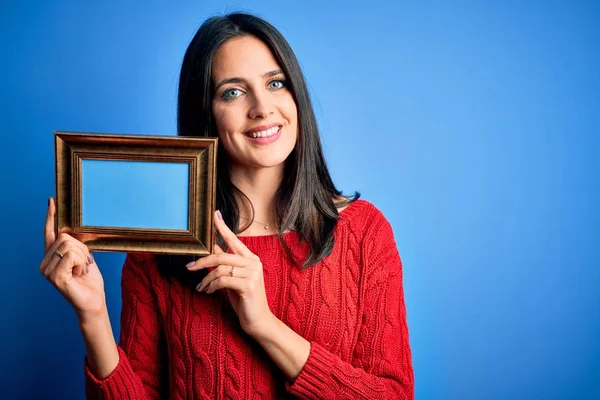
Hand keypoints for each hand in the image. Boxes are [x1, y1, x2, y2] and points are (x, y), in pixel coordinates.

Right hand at [40, 198, 106, 320]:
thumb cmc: (90, 281)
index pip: (50, 232)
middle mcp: (45, 262)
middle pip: (65, 237)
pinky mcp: (54, 276)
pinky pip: (72, 256)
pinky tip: (79, 274)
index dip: (51, 216)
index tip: (52, 200)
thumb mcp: (84, 257)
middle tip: (84, 265)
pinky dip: (81, 263)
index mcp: (52, 256)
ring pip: (70, 246)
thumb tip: (74, 230)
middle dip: (82, 249)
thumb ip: (76, 245)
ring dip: (83, 258)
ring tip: (81, 271)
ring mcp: (47, 270)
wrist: (93, 301)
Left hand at [187, 210, 273, 336]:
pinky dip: (212, 286)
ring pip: (220, 269)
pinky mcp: (248, 285)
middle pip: (222, 255)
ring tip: (201, 287)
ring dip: (206, 279)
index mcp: (251, 258)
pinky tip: (209, 292)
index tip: (214, 214)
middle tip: (189, 267)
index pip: (234, 239)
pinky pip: (222, 281)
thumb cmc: (244, 300)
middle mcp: (253, 263)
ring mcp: (252, 273)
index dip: (222, 227)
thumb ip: (225, 264)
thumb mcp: (233, 279)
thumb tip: (211, 251)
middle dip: (203, 261)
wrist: (258, 320)